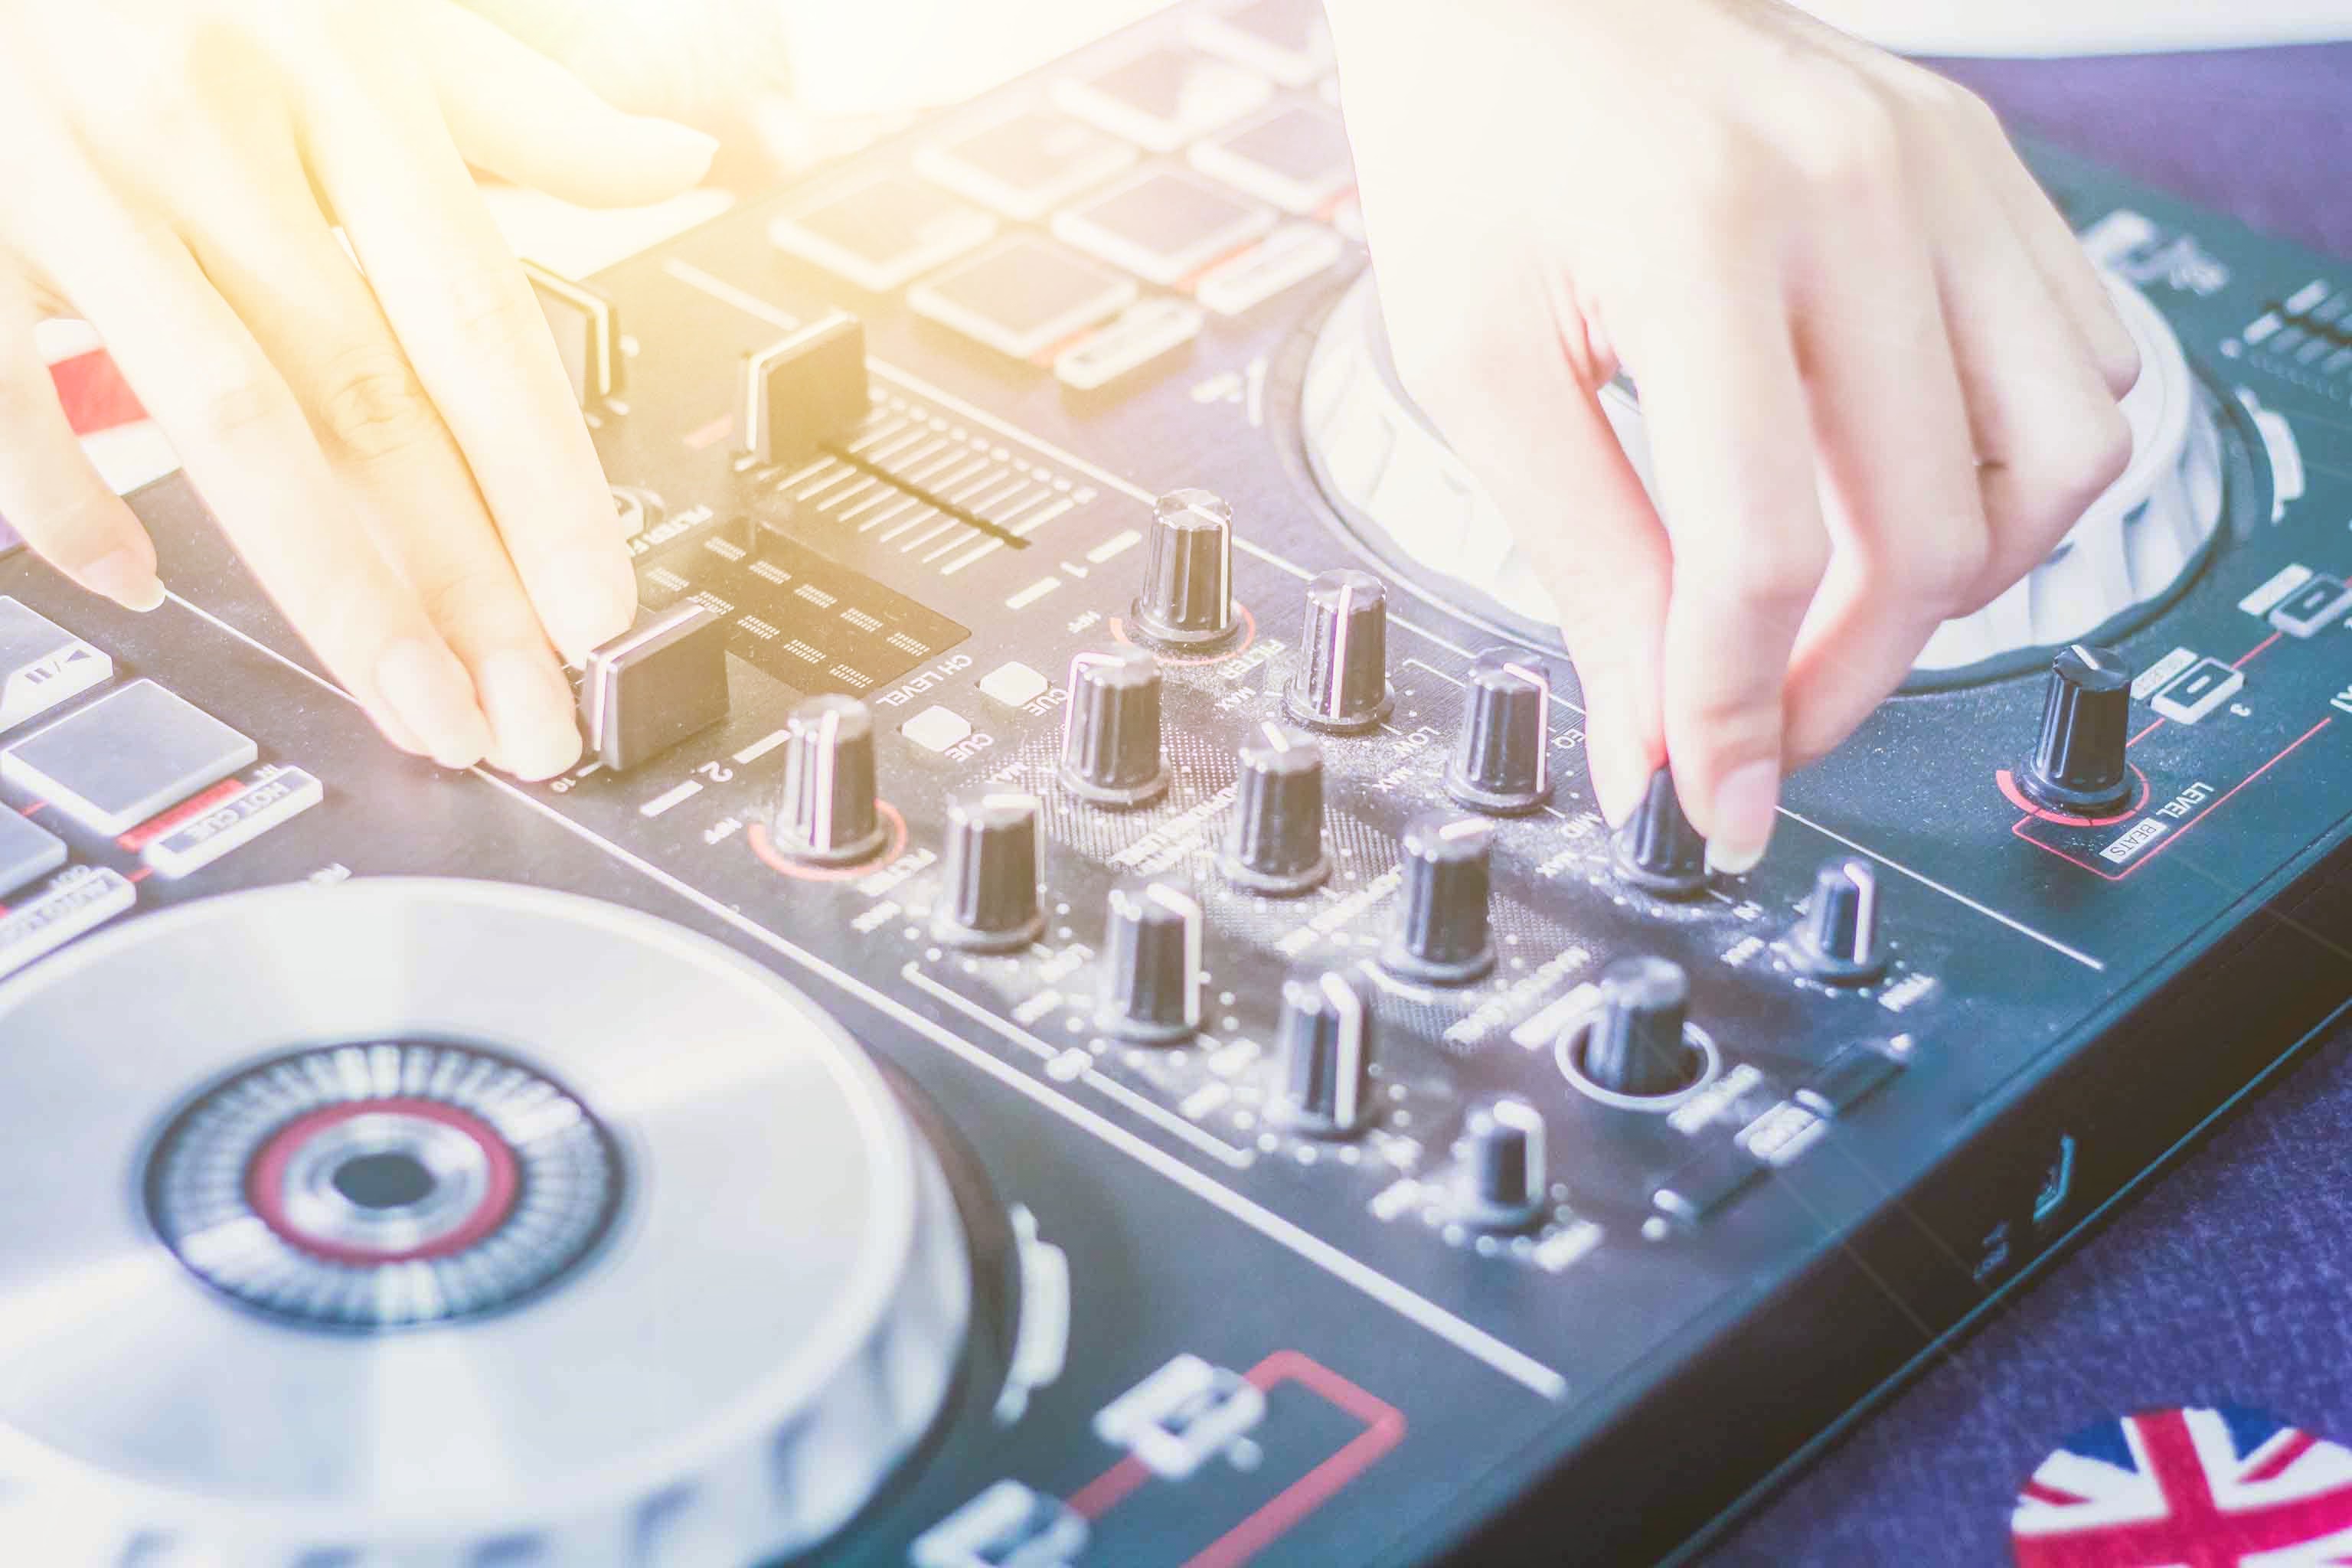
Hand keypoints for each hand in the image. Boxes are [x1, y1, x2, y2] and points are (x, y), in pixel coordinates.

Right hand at [0, 0, 715, 777]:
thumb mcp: (379, 2)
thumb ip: (527, 103)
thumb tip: (680, 156)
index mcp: (343, 74)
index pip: (477, 320)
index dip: (544, 481)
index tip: (597, 611)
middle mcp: (213, 126)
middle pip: (371, 401)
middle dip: (464, 582)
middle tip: (525, 714)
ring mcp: (76, 176)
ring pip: (231, 423)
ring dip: (335, 588)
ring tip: (415, 704)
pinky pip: (13, 387)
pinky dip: (72, 497)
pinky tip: (141, 584)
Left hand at [1327, 0, 2135, 867]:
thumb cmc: (1475, 146)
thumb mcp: (1474, 365)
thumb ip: (1583, 560)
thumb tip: (1653, 744)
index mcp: (1704, 235)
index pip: (1763, 550)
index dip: (1735, 712)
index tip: (1709, 802)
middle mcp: (1861, 190)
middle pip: (1931, 531)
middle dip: (1846, 679)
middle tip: (1759, 730)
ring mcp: (1948, 170)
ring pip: (2063, 457)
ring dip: (1966, 583)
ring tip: (1838, 606)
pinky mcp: (1986, 167)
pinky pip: (2089, 359)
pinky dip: (2019, 467)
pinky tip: (1900, 487)